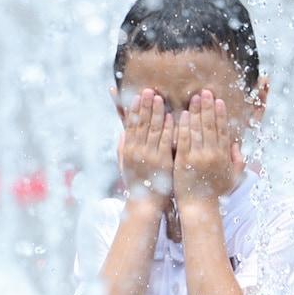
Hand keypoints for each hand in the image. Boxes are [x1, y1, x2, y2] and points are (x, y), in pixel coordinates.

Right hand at [118, 87, 175, 208]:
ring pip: (152, 129)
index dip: (134, 109)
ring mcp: (149, 156)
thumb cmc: (137, 184)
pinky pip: (165, 141)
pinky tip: (171, 116)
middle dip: (145, 106)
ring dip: (156, 112)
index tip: (137, 96)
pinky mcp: (162, 161)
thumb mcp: (125, 165)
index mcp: (128, 150)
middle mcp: (136, 151)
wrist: (145, 203)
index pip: (130, 125)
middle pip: (141, 124)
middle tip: (149, 90)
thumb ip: (123, 148)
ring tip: (159, 98)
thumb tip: (122, 133)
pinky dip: (167, 128)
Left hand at [174, 89, 245, 206]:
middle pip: (210, 125)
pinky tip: (181, 115)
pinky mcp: (183, 162)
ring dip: (196, 112)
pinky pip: (183, 141)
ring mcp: (198, 157)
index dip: (220, 114)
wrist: (199, 207)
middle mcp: (212, 154)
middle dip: (208, 107)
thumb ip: (237, 162)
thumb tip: (237, 146)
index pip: (223, 130)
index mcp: (224, 156)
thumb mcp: (232, 178)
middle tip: (205, 92)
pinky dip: (183, 127)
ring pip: (197, 130)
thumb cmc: (215, 193)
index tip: (218, 101)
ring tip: (194, 98)